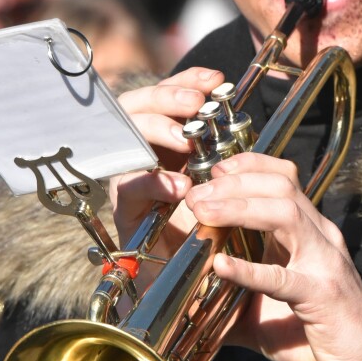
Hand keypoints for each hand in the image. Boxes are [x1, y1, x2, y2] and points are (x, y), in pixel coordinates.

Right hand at [111, 67, 223, 251]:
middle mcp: (140, 153)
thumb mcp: (217, 179)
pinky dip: (153, 182)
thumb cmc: (205, 225)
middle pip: (135, 107)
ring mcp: (128, 180)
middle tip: (196, 104)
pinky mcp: (124, 212)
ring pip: (126, 139)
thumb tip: (237, 115)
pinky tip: (179, 186)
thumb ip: (221, 150)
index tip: (214, 79)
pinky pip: (129, 188)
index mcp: (164, 139)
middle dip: (166, 97)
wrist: (189, 280)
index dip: (185, 80)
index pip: (165, 96)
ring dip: (156, 131)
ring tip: (187, 140)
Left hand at [185, 151, 361, 360]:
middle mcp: (319, 236)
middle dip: (233, 183)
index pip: (282, 177)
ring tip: (204, 213)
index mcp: (308, 231)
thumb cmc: (321, 330)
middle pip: (279, 186)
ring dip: (239, 207)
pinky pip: (283, 276)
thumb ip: (233, 293)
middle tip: (196, 195)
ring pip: (284, 214)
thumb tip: (187, 298)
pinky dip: (249, 269)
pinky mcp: (322, 294)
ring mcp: (324, 262)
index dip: (246, 165)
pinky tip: (221, 267)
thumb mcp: (271, 302)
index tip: (211, 171)